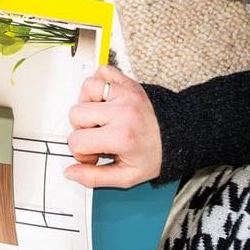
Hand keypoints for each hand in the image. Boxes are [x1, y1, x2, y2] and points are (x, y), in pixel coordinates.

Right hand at [65, 68, 161, 187]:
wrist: (177, 135)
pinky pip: (102, 71)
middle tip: (98, 137)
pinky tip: (105, 101)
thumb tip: (71, 172)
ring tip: (100, 117)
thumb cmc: (154, 155)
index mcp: (122, 136)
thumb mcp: (127, 176)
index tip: (94, 154)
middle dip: (82, 129)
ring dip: (87, 104)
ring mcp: (125, 93)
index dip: (81, 152)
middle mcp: (123, 111)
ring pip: (86, 89)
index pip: (77, 140)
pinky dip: (99, 84)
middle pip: (76, 113)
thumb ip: (95, 177)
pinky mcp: (128, 82)